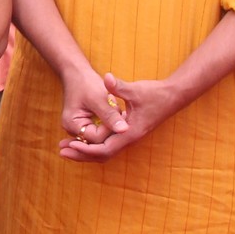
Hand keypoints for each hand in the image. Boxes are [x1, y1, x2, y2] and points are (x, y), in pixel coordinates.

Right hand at [57, 64, 128, 160]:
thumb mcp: (98, 97)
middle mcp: (74, 131)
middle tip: (118, 109)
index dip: (111, 127)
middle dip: (111, 128)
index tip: (119, 110)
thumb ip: (110, 115)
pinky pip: (100, 132)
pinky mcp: (86, 126)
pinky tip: (114, 110)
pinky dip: (109, 124)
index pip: (97, 138)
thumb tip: (124, 130)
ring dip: (111, 126)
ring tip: (114, 107)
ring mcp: (80, 129)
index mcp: (72, 125)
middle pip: (98, 141)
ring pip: (101, 137)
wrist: (77, 73)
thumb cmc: (85, 82)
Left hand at [68, 73, 185, 158]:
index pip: (104, 149)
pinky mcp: (128, 132)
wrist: (173, 96)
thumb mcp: (135, 89)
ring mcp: (129, 137)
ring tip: (66, 147)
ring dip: (86, 151)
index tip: (69, 144)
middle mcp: (129, 139)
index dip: (86, 149)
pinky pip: (108, 144)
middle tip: (61, 151)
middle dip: (81, 154)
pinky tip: (83, 139)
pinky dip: (94, 145)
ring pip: (105, 151)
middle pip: (102, 155)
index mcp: (129, 133)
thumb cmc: (155, 93)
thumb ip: (118, 86)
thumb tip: (106, 78)